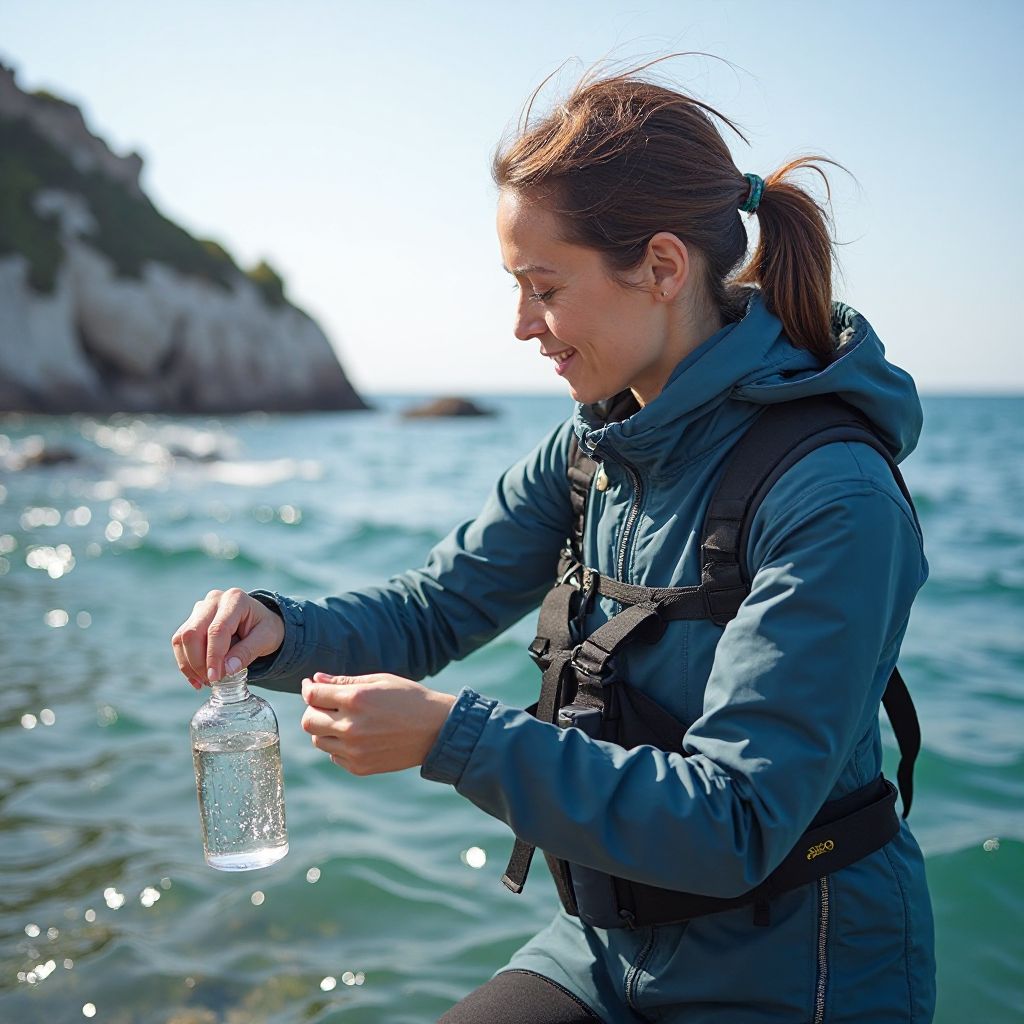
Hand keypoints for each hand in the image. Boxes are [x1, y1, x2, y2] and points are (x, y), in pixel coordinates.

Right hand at [171, 588, 284, 687]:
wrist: (260, 621)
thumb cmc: (265, 628)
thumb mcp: (266, 639)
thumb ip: (247, 652)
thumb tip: (226, 670)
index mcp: (235, 599)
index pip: (217, 630)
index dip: (213, 656)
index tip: (214, 678)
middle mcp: (214, 600)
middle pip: (193, 632)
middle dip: (198, 662)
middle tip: (210, 681)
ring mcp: (200, 608)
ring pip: (182, 637)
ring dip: (189, 664)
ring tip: (204, 682)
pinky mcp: (192, 620)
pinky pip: (180, 642)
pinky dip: (185, 662)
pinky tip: (196, 678)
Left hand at [301, 672, 455, 774]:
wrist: (437, 730)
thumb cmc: (410, 699)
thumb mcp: (380, 681)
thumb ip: (345, 681)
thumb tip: (316, 680)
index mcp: (355, 699)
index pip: (312, 695)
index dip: (308, 687)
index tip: (311, 685)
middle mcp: (350, 726)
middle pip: (309, 721)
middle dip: (313, 709)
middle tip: (325, 704)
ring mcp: (354, 750)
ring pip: (318, 740)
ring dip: (324, 728)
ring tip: (342, 720)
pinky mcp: (359, 767)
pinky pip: (334, 755)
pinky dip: (338, 745)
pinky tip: (356, 736)